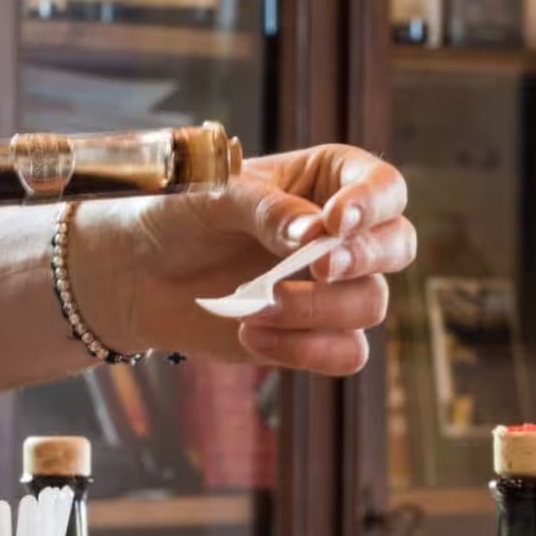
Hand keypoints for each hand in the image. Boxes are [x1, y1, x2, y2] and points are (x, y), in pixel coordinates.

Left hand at [77, 143, 412, 375]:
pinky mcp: (316, 336)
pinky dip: (305, 349)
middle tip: (320, 268)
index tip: (336, 221)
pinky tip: (251, 336)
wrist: (136, 274)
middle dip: (364, 258)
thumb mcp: (214, 197)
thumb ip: (266, 209)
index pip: (384, 187)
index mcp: (328, 182)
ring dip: (316, 309)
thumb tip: (315, 234)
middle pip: (399, 245)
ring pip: (370, 304)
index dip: (373, 204)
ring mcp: (334, 289)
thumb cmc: (177, 216)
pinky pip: (347, 353)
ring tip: (254, 307)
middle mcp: (342, 235)